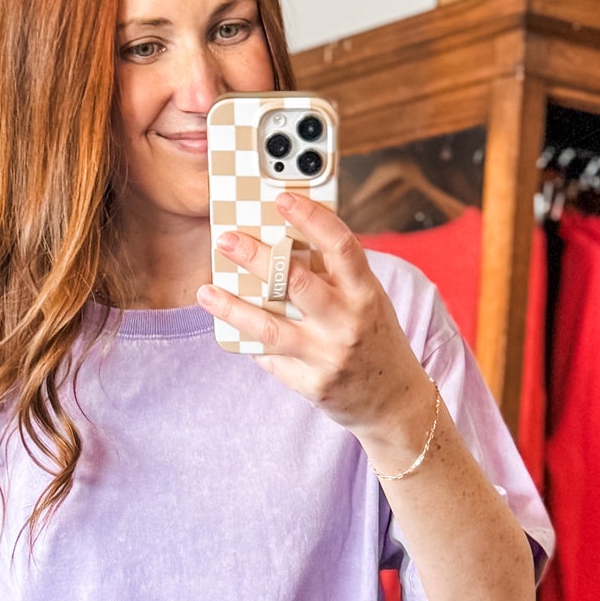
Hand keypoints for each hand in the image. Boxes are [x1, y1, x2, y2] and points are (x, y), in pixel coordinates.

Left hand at [198, 189, 437, 470]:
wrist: (393, 402)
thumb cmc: (375, 338)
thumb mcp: (368, 300)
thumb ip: (335, 275)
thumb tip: (285, 240)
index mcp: (366, 292)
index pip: (340, 245)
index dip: (311, 218)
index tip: (281, 198)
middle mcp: (348, 323)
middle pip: (295, 282)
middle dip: (256, 258)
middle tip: (226, 240)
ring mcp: (328, 356)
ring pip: (271, 327)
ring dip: (233, 308)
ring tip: (206, 291)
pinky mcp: (311, 385)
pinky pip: (271, 359)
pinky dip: (250, 343)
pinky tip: (231, 328)